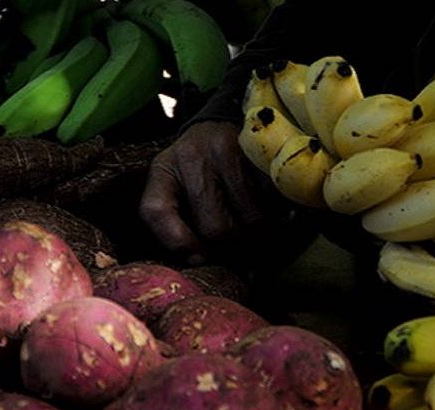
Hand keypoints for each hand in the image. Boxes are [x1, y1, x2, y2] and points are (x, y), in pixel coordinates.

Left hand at [139, 120, 270, 262]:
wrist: (222, 122)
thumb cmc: (198, 168)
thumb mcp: (175, 186)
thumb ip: (176, 223)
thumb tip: (200, 261)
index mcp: (164, 170)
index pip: (156, 210)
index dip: (177, 242)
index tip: (197, 257)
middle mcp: (190, 157)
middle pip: (216, 228)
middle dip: (231, 243)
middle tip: (237, 236)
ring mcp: (225, 150)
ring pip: (252, 220)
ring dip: (258, 229)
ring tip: (253, 217)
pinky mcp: (257, 149)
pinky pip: (275, 200)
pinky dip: (277, 211)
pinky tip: (268, 201)